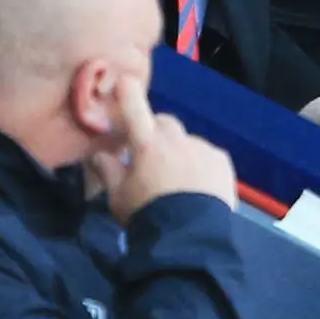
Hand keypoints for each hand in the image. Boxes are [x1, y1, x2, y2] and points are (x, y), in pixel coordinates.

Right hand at [98, 64, 237, 222]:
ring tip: (178, 179)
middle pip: (165, 123)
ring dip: (180, 151)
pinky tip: (198, 185)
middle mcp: (176, 140)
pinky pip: (208, 154)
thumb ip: (107, 171)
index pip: (135, 109)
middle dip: (156, 132)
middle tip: (151, 154)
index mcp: (147, 145)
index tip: (125, 80)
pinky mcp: (222, 162)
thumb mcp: (118, 198)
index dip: (129, 93)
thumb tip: (97, 154)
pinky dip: (201, 163)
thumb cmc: (147, 216)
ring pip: (188, 141)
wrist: (189, 238)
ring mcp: (202, 148)